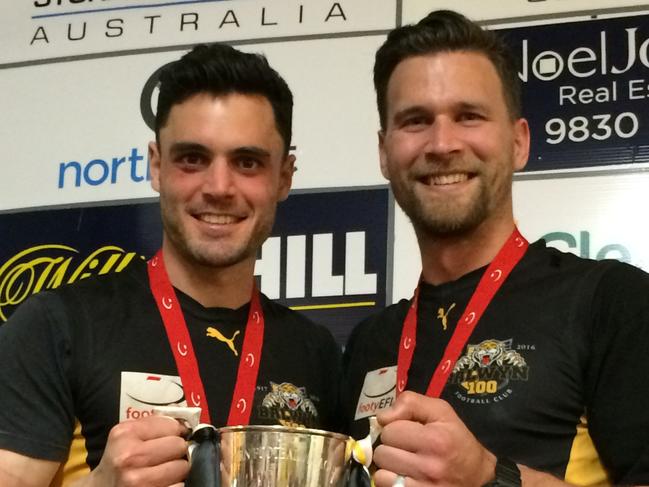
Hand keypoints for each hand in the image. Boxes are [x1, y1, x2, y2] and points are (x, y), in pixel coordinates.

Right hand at [82, 415, 189, 486]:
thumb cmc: (119, 458)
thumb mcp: (127, 435)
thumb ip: (154, 424)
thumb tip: (186, 424)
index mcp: (125, 434)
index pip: (172, 426)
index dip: (176, 432)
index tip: (170, 437)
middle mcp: (129, 457)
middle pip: (179, 446)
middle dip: (177, 451)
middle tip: (165, 456)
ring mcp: (137, 481)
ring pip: (182, 468)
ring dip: (178, 470)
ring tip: (163, 470)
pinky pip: (179, 486)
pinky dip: (175, 485)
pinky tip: (162, 483)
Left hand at [372, 391, 495, 486]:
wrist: (475, 473)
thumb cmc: (456, 439)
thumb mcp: (441, 411)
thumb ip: (410, 403)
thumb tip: (382, 417)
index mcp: (435, 440)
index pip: (389, 430)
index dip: (395, 428)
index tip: (407, 431)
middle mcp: (429, 467)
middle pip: (382, 452)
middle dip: (391, 447)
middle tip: (406, 448)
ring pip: (381, 474)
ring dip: (389, 467)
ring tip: (404, 462)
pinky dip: (390, 482)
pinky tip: (404, 476)